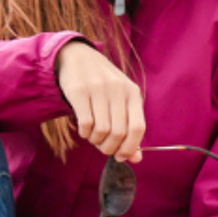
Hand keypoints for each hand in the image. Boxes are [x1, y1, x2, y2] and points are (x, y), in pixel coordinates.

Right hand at [56, 41, 143, 160]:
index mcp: (133, 93)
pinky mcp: (79, 91)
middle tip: (103, 147)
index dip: (130, 147)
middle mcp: (118, 90)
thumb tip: (136, 158)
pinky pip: (85, 123)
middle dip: (110, 148)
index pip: (138, 128)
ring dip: (96, 141)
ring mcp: (99, 89)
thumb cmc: (104, 86)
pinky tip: (84, 130)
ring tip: (93, 136)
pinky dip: (85, 133)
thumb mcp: (121, 101)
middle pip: (119, 133)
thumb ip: (130, 128)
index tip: (121, 156)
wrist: (79, 57)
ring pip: (102, 130)